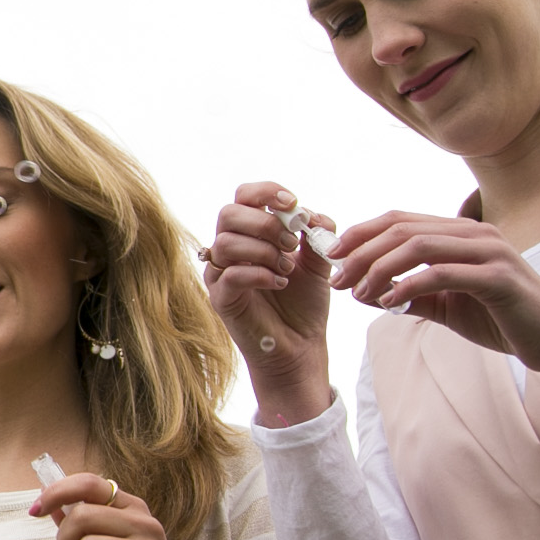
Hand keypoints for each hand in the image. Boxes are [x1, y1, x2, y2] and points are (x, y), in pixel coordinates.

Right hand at [205, 183, 334, 426]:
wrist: (301, 347)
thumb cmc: (303, 305)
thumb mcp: (318, 264)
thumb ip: (316, 236)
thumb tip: (313, 214)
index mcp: (251, 235)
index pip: (243, 197)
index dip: (265, 192)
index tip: (292, 203)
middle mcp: (230, 250)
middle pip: (228, 214)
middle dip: (265, 223)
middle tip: (291, 243)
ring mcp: (221, 275)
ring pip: (226, 243)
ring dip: (264, 251)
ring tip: (287, 268)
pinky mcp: (221, 299)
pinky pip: (229, 275)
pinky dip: (259, 274)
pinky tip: (281, 282)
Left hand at [326, 209, 539, 362]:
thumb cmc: (500, 319)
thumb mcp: (444, 305)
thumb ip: (407, 294)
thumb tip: (363, 291)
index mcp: (460, 233)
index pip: (399, 220)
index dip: (360, 234)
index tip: (332, 257)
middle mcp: (475, 233)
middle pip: (402, 229)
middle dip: (361, 252)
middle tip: (338, 279)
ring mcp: (490, 251)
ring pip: (419, 246)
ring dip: (380, 268)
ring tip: (360, 293)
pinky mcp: (500, 277)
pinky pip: (443, 273)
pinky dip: (410, 286)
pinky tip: (390, 303)